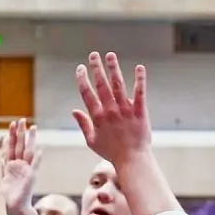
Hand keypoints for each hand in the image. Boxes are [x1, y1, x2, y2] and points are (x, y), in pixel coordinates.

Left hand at [1, 118, 40, 212]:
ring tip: (33, 127)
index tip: (11, 124)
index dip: (10, 135)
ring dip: (31, 140)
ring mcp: (25, 170)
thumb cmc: (1, 196)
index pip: (10, 146)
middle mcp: (18, 165)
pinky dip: (38, 159)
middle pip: (20, 145)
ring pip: (29, 151)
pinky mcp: (30, 177)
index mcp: (9, 165)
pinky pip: (35, 167)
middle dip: (20, 133)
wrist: (11, 209)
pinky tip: (41, 150)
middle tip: (20, 120)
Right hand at [72, 51, 150, 166]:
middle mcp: (110, 111)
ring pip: (118, 85)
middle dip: (96, 68)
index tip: (80, 68)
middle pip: (101, 85)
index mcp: (97, 117)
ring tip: (110, 55)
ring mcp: (125, 110)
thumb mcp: (92, 141)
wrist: (132, 160)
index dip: (82, 79)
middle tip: (93, 55)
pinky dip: (139, 80)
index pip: (87, 93)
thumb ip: (83, 124)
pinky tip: (139, 68)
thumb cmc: (111, 152)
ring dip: (113, 68)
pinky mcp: (140, 112)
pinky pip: (140, 93)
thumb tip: (74, 111)